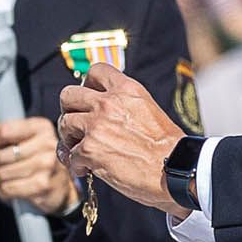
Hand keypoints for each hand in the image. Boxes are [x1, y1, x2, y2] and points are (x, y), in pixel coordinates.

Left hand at [0, 116, 75, 214]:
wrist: (60, 187)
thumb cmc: (38, 160)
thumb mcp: (23, 140)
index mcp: (41, 127)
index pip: (4, 131)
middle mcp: (47, 144)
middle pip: (0, 155)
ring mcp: (47, 165)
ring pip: (2, 173)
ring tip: (4, 178)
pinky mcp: (43, 185)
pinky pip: (8, 189)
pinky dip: (2, 191)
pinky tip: (8, 189)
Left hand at [57, 64, 188, 217]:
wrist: (176, 170)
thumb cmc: (169, 148)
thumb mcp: (149, 111)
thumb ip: (125, 106)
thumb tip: (107, 114)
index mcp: (127, 89)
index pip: (96, 71)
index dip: (87, 84)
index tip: (89, 97)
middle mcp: (108, 103)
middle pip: (68, 94)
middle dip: (69, 109)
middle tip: (77, 124)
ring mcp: (96, 126)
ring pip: (65, 123)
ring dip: (69, 138)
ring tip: (78, 149)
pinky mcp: (90, 150)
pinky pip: (70, 154)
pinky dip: (75, 164)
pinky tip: (84, 169)